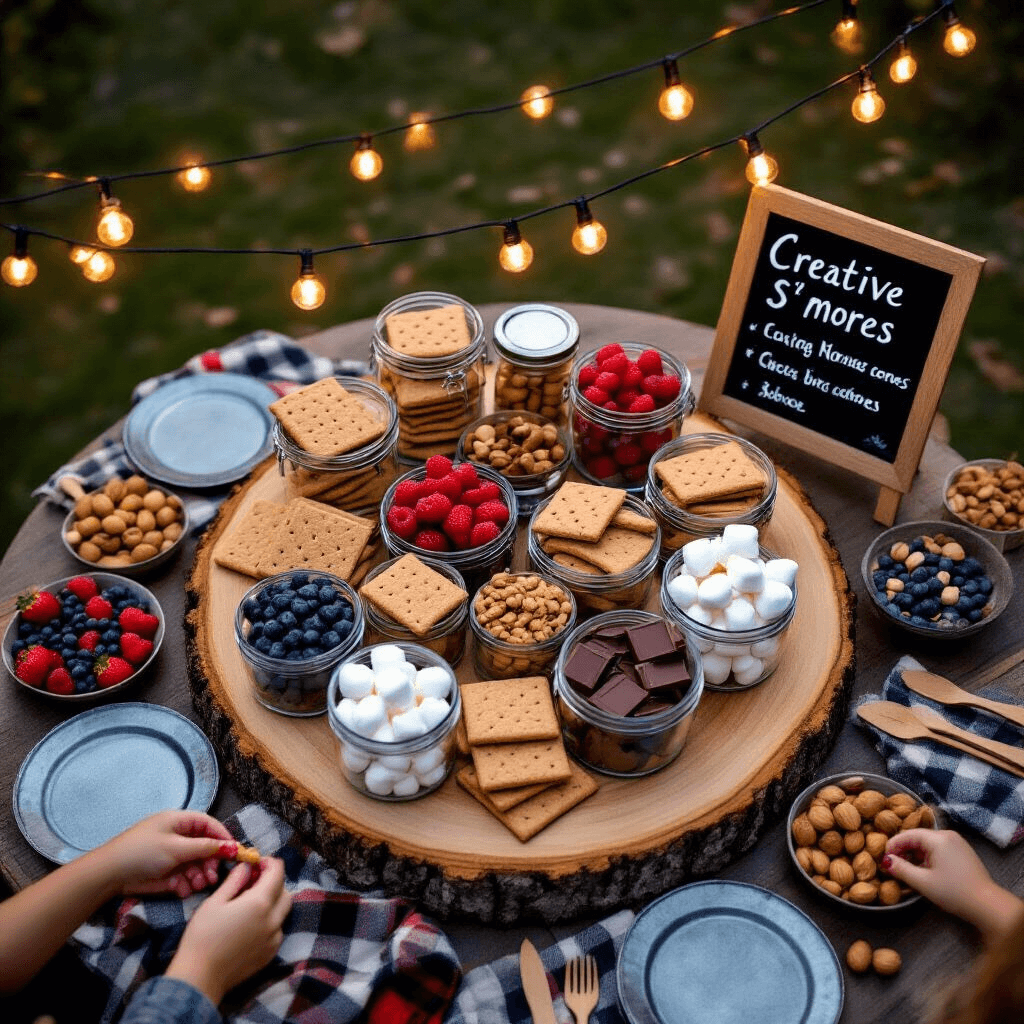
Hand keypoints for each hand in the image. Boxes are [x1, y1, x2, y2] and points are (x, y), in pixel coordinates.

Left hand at [91, 810, 237, 898]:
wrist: (110, 875)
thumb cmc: (143, 852)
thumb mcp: (176, 848)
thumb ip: (205, 847)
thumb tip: (231, 846)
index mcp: (180, 822)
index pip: (209, 825)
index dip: (223, 838)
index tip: (235, 853)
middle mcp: (179, 837)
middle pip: (206, 847)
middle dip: (211, 862)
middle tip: (212, 876)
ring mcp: (173, 856)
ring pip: (197, 865)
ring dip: (200, 875)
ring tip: (198, 885)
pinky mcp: (167, 874)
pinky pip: (185, 877)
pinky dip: (187, 884)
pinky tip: (183, 890)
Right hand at [165, 857, 290, 1005]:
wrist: (200, 977)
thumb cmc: (202, 936)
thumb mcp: (215, 901)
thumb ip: (235, 880)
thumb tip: (247, 867)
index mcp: (260, 903)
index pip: (277, 873)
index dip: (270, 863)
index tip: (258, 862)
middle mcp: (273, 920)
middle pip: (285, 892)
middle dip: (274, 882)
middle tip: (254, 881)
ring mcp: (274, 939)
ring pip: (283, 912)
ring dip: (273, 902)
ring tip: (251, 903)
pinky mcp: (270, 954)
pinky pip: (278, 930)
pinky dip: (270, 921)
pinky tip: (251, 924)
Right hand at [885, 829, 1023, 942]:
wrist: (987, 905)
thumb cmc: (954, 892)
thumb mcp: (923, 882)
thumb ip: (901, 869)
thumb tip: (886, 860)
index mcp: (938, 838)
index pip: (907, 835)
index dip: (892, 845)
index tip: (883, 859)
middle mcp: (948, 835)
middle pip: (917, 838)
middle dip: (904, 851)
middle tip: (894, 866)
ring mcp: (957, 843)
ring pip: (928, 844)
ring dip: (915, 855)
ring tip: (908, 871)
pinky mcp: (962, 852)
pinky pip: (938, 849)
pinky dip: (927, 857)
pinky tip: (924, 871)